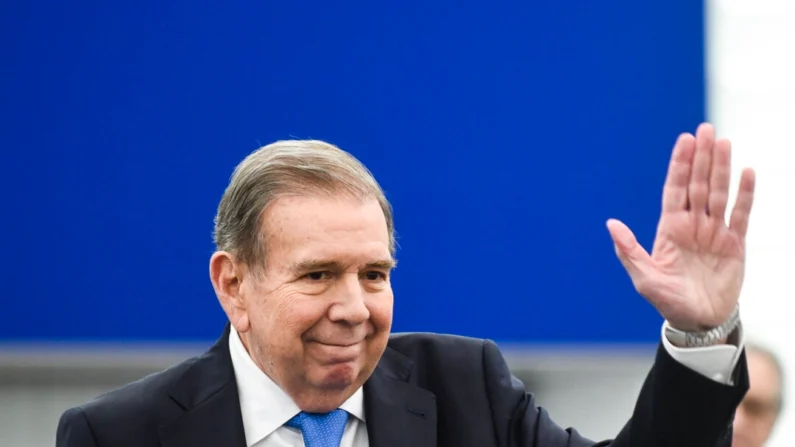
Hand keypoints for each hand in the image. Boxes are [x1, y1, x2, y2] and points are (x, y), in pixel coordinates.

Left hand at [607, 123, 755, 331]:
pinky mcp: (735, 244)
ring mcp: (715, 232)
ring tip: (723, 142)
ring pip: (720, 192)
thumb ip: (628, 250)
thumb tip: (611, 223)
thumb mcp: (644, 277)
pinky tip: (747, 173)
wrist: (698, 321)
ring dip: (722, 168)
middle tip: (705, 130)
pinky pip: (741, 214)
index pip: (675, 189)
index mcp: (670, 228)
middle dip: (701, 157)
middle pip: (698, 183)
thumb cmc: (668, 300)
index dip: (679, 165)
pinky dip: (745, 194)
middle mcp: (693, 224)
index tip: (684, 140)